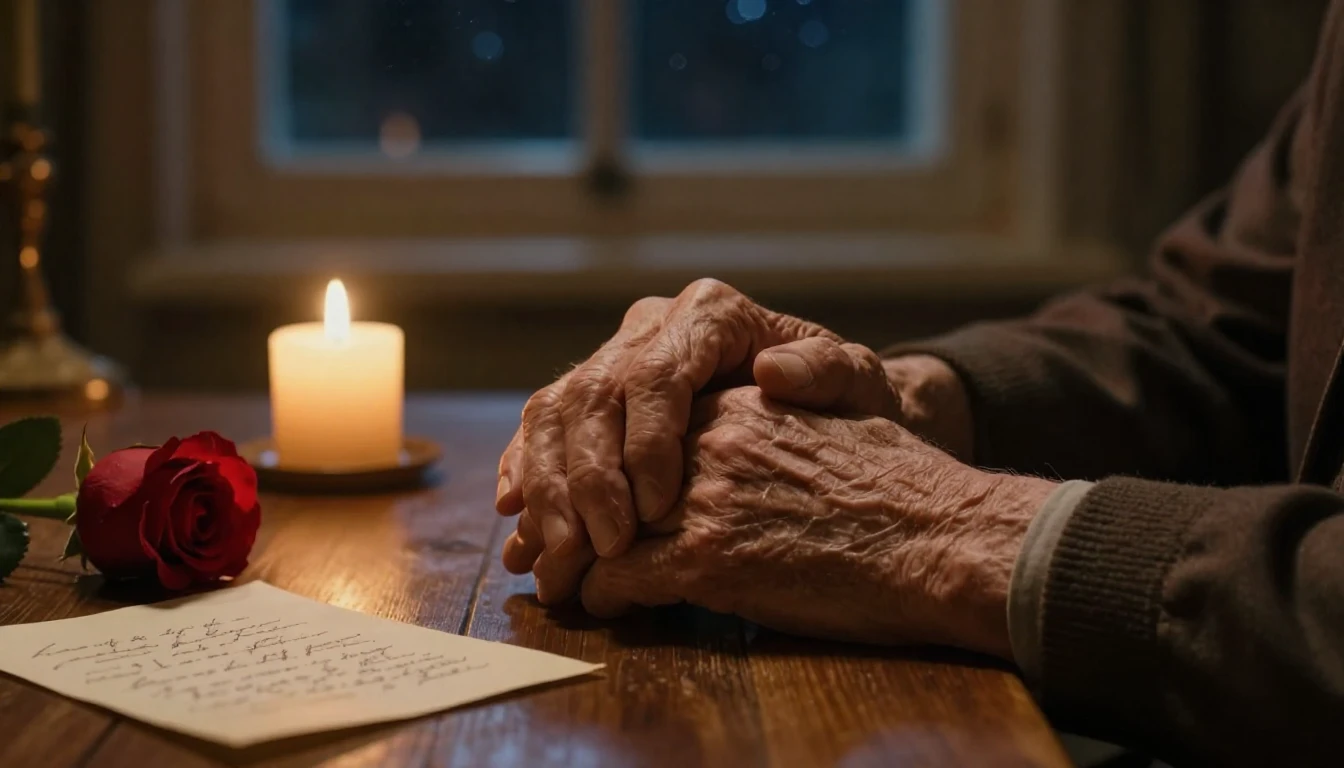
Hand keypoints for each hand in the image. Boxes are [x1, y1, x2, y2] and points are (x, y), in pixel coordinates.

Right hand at [496, 279, 904, 599]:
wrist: (820, 405)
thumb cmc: (842, 399)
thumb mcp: (857, 383)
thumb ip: (827, 371)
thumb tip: (774, 371)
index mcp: (709, 312)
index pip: (657, 373)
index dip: (645, 442)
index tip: (652, 510)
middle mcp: (651, 325)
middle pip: (595, 394)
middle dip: (589, 478)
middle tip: (599, 549)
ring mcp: (613, 357)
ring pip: (554, 411)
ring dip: (547, 486)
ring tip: (555, 553)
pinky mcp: (589, 395)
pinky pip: (538, 428)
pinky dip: (523, 473)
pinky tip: (517, 519)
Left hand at [576, 387, 1055, 656]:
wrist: (944, 538)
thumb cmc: (903, 490)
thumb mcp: (830, 426)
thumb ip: (771, 420)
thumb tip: (744, 423)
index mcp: (736, 405)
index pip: (635, 430)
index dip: (600, 466)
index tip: (583, 495)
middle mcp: (709, 440)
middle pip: (603, 472)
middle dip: (568, 511)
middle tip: (542, 543)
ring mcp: (704, 497)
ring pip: (597, 525)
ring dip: (569, 557)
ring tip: (557, 579)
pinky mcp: (708, 557)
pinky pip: (618, 574)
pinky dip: (599, 594)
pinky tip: (599, 605)